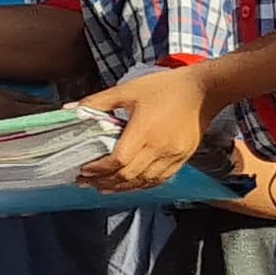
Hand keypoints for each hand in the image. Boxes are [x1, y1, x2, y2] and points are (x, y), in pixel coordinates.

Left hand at [79, 69, 209, 191]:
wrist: (205, 90)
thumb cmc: (166, 87)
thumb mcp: (128, 90)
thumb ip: (98, 102)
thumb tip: (70, 110)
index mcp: (144, 131)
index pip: (117, 161)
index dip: (98, 169)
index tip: (83, 169)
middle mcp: (159, 148)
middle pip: (128, 175)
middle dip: (103, 181)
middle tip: (85, 181)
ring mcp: (173, 156)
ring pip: (143, 182)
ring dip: (120, 187)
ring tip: (102, 187)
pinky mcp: (183, 158)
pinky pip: (159, 179)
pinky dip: (141, 185)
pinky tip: (129, 185)